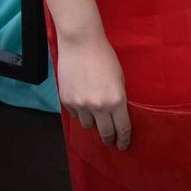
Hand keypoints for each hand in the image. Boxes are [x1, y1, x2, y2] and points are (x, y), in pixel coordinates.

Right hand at [56, 34, 131, 149]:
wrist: (81, 44)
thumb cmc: (105, 57)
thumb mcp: (120, 79)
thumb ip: (119, 98)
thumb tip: (117, 115)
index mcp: (117, 101)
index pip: (122, 128)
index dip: (123, 140)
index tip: (123, 146)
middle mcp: (99, 106)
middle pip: (104, 133)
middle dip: (109, 138)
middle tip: (111, 140)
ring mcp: (81, 105)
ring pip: (88, 125)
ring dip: (93, 122)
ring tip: (95, 112)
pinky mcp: (67, 101)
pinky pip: (74, 115)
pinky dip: (79, 112)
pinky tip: (82, 100)